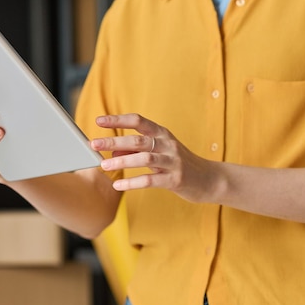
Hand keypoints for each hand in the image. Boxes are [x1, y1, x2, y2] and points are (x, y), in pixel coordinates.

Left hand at [91, 113, 220, 203]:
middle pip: (138, 139)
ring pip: (144, 158)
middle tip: (94, 144)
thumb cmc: (178, 163)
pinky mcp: (175, 179)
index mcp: (162, 134)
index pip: (138, 120)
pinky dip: (132, 182)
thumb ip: (135, 150)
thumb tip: (111, 152)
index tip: (99, 120)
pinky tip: (118, 185)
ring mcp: (173, 161)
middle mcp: (167, 144)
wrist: (210, 179)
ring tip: (103, 166)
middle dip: (114, 141)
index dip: (118, 120)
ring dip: (122, 161)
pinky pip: (150, 180)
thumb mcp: (158, 152)